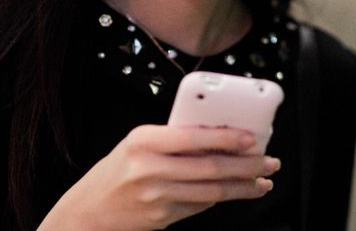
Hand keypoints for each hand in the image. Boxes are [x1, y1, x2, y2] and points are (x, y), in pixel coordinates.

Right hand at [38, 124, 280, 230]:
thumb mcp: (136, 145)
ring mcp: (156, 196)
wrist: (86, 213)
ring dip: (242, 186)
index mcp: (142, 141)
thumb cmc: (114, 174)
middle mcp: (149, 168)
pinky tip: (237, 192)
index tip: (252, 137)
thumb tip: (217, 137)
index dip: (227, 137)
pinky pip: (200, 206)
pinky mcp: (161, 218)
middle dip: (247, 165)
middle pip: (210, 166)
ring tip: (263, 181)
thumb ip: (171, 140)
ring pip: (211, 190)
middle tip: (269, 161)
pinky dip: (222, 198)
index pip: (193, 137)